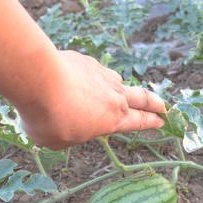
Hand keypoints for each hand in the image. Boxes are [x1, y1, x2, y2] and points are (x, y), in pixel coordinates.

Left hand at [17, 50, 165, 149]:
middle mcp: (114, 96)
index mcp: (112, 120)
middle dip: (155, 103)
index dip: (151, 122)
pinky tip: (80, 80)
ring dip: (119, 88)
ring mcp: (102, 75)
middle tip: (164, 105)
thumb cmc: (49, 118)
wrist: (39, 79)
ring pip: (117, 82)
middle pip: (142, 98)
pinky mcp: (86, 61)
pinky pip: (94, 72)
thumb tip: (70, 128)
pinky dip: (91, 78)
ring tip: (115, 93)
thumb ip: (71, 136)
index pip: (138, 122)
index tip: (161, 121)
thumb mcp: (58, 141)